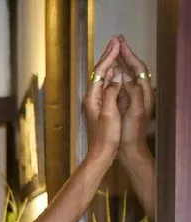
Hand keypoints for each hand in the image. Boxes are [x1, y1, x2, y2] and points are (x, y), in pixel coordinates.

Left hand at [83, 36, 122, 162]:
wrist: (100, 154)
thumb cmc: (106, 136)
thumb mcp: (110, 113)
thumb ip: (111, 93)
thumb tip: (116, 76)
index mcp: (92, 97)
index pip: (100, 71)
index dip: (109, 56)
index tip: (117, 43)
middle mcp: (90, 98)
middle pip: (99, 72)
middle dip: (108, 55)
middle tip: (115, 40)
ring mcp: (94, 102)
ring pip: (102, 77)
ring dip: (110, 63)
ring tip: (116, 51)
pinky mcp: (99, 107)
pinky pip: (105, 85)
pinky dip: (111, 75)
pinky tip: (115, 73)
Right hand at [117, 36, 153, 154]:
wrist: (130, 149)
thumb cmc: (130, 133)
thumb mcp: (133, 112)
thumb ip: (131, 92)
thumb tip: (123, 76)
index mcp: (143, 93)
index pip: (138, 68)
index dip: (129, 55)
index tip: (120, 43)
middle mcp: (140, 92)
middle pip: (134, 68)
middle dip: (126, 54)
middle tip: (117, 40)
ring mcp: (133, 97)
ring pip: (128, 75)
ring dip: (121, 62)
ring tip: (113, 51)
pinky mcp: (126, 103)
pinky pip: (122, 83)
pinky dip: (117, 74)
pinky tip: (110, 72)